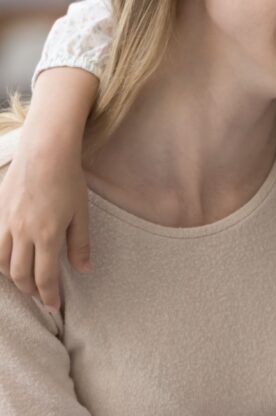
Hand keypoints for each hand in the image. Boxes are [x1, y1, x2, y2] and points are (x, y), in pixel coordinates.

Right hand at [0, 143, 90, 310]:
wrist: (44, 152)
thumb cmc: (68, 180)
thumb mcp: (81, 214)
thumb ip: (80, 244)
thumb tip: (83, 270)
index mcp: (47, 235)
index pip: (45, 277)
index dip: (49, 297)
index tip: (54, 307)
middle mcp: (22, 233)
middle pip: (20, 274)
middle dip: (31, 291)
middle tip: (41, 297)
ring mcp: (6, 223)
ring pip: (0, 263)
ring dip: (12, 277)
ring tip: (25, 281)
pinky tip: (7, 261)